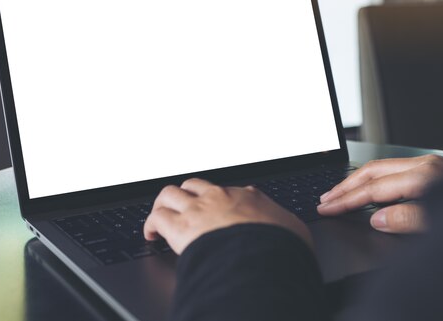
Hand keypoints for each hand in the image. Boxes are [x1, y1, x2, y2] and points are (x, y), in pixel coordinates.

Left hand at [144, 178, 312, 253]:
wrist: (262, 257)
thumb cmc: (279, 246)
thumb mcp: (291, 228)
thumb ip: (283, 222)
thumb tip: (285, 223)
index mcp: (246, 197)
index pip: (227, 191)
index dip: (217, 200)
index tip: (216, 208)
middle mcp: (219, 197)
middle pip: (193, 185)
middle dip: (186, 194)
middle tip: (183, 207)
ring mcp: (198, 210)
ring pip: (170, 194)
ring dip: (164, 204)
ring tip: (161, 217)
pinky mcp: (180, 228)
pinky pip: (156, 217)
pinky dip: (150, 224)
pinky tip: (151, 234)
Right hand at [317, 155, 442, 233]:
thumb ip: (408, 220)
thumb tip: (377, 219)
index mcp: (425, 176)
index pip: (374, 189)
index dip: (347, 200)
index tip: (328, 208)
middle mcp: (427, 165)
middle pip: (372, 171)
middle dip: (345, 185)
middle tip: (325, 199)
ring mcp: (433, 166)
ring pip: (384, 168)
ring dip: (359, 181)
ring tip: (340, 193)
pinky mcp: (438, 171)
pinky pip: (397, 171)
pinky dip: (377, 180)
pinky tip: (372, 190)